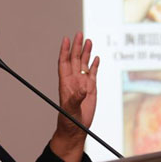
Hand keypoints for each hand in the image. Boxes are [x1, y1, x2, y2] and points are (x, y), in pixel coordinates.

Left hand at [50, 32, 99, 161]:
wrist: (76, 127)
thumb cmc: (68, 119)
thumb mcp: (70, 108)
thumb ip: (76, 97)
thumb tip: (82, 88)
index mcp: (65, 82)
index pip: (64, 62)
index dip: (65, 51)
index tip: (66, 39)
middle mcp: (73, 80)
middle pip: (75, 59)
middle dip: (77, 46)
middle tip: (79, 34)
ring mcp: (83, 83)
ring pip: (84, 64)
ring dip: (86, 52)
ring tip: (88, 41)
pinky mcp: (91, 88)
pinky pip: (93, 73)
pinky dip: (94, 65)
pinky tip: (96, 57)